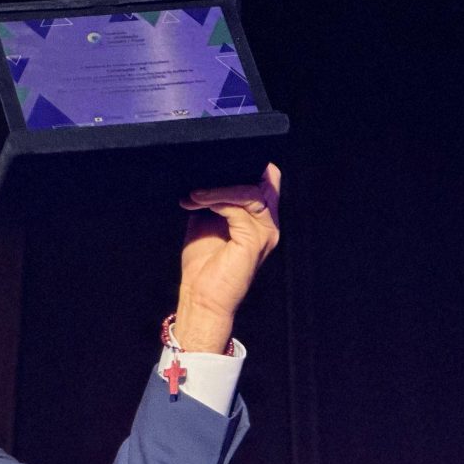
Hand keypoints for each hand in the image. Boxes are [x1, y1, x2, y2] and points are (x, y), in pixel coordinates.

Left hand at [173, 163, 281, 351]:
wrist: (200, 297)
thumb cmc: (202, 265)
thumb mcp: (205, 221)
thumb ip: (212, 199)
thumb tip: (202, 174)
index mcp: (260, 218)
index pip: (266, 179)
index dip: (245, 167)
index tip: (211, 168)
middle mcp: (269, 223)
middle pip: (267, 180)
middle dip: (234, 173)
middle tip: (202, 179)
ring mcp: (265, 232)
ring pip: (251, 192)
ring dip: (218, 189)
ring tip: (194, 196)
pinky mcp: (254, 241)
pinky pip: (239, 208)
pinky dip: (216, 200)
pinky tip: (197, 202)